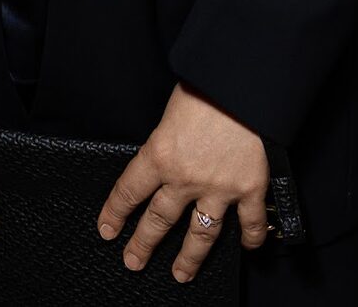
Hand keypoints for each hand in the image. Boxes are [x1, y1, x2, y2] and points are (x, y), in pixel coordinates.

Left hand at [94, 80, 270, 278]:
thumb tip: (167, 149)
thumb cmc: (205, 84)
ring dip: (189, 257)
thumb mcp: (171, 108)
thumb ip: (167, 137)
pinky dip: (250, 238)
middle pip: (159, 219)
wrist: (243, 84)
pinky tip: (247, 247)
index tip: (107, 229)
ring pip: (200, 235)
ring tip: (180, 274)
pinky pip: (249, 223)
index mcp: (160, 154)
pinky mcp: (249, 189)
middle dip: (143, 244)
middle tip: (133, 261)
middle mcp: (186, 178)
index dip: (115, 212)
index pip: (129, 190)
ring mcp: (219, 189)